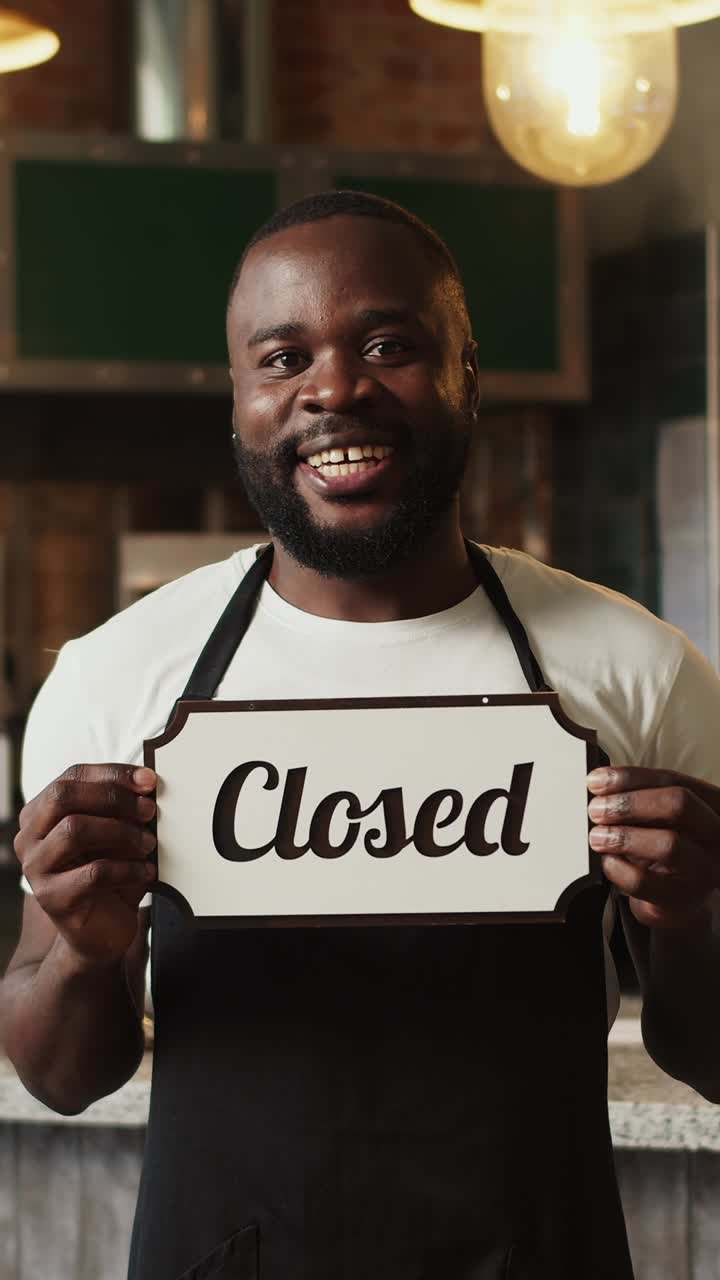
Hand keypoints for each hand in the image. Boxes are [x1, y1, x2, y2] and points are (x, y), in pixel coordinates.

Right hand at [15, 764, 157, 965]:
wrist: (103, 930)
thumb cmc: (111, 874)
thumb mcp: (115, 833)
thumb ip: (122, 807)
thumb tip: (148, 782)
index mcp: (40, 813)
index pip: (71, 777)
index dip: (112, 774)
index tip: (149, 780)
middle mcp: (29, 837)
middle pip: (63, 797)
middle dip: (113, 798)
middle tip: (149, 810)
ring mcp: (35, 869)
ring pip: (74, 830)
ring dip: (122, 833)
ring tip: (149, 844)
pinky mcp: (52, 899)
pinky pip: (93, 872)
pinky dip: (128, 868)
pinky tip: (147, 871)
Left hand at [587, 767, 719, 929]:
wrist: (680, 900)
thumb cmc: (669, 849)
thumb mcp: (661, 819)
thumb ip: (641, 799)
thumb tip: (601, 786)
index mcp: (712, 806)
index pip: (672, 780)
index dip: (630, 778)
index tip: (597, 781)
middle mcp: (716, 836)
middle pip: (678, 805)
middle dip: (630, 803)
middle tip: (596, 809)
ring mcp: (704, 869)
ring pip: (668, 844)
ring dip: (624, 836)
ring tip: (597, 837)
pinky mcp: (681, 899)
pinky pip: (645, 882)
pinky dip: (618, 869)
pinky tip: (607, 862)